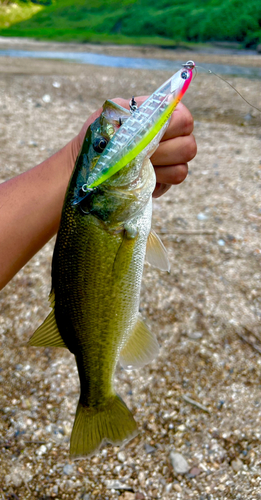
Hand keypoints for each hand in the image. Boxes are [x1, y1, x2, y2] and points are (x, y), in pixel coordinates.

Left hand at [73, 98, 196, 197]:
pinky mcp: (164, 182)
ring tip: (135, 166)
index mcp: (161, 117)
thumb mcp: (108, 117)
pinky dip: (155, 181)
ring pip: (182, 168)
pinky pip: (172, 183)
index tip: (147, 132)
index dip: (170, 126)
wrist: (84, 167)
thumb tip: (153, 111)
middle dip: (162, 152)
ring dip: (158, 168)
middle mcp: (171, 138)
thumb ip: (131, 110)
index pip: (184, 118)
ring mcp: (170, 162)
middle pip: (188, 146)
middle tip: (139, 154)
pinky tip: (137, 178)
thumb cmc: (97, 138)